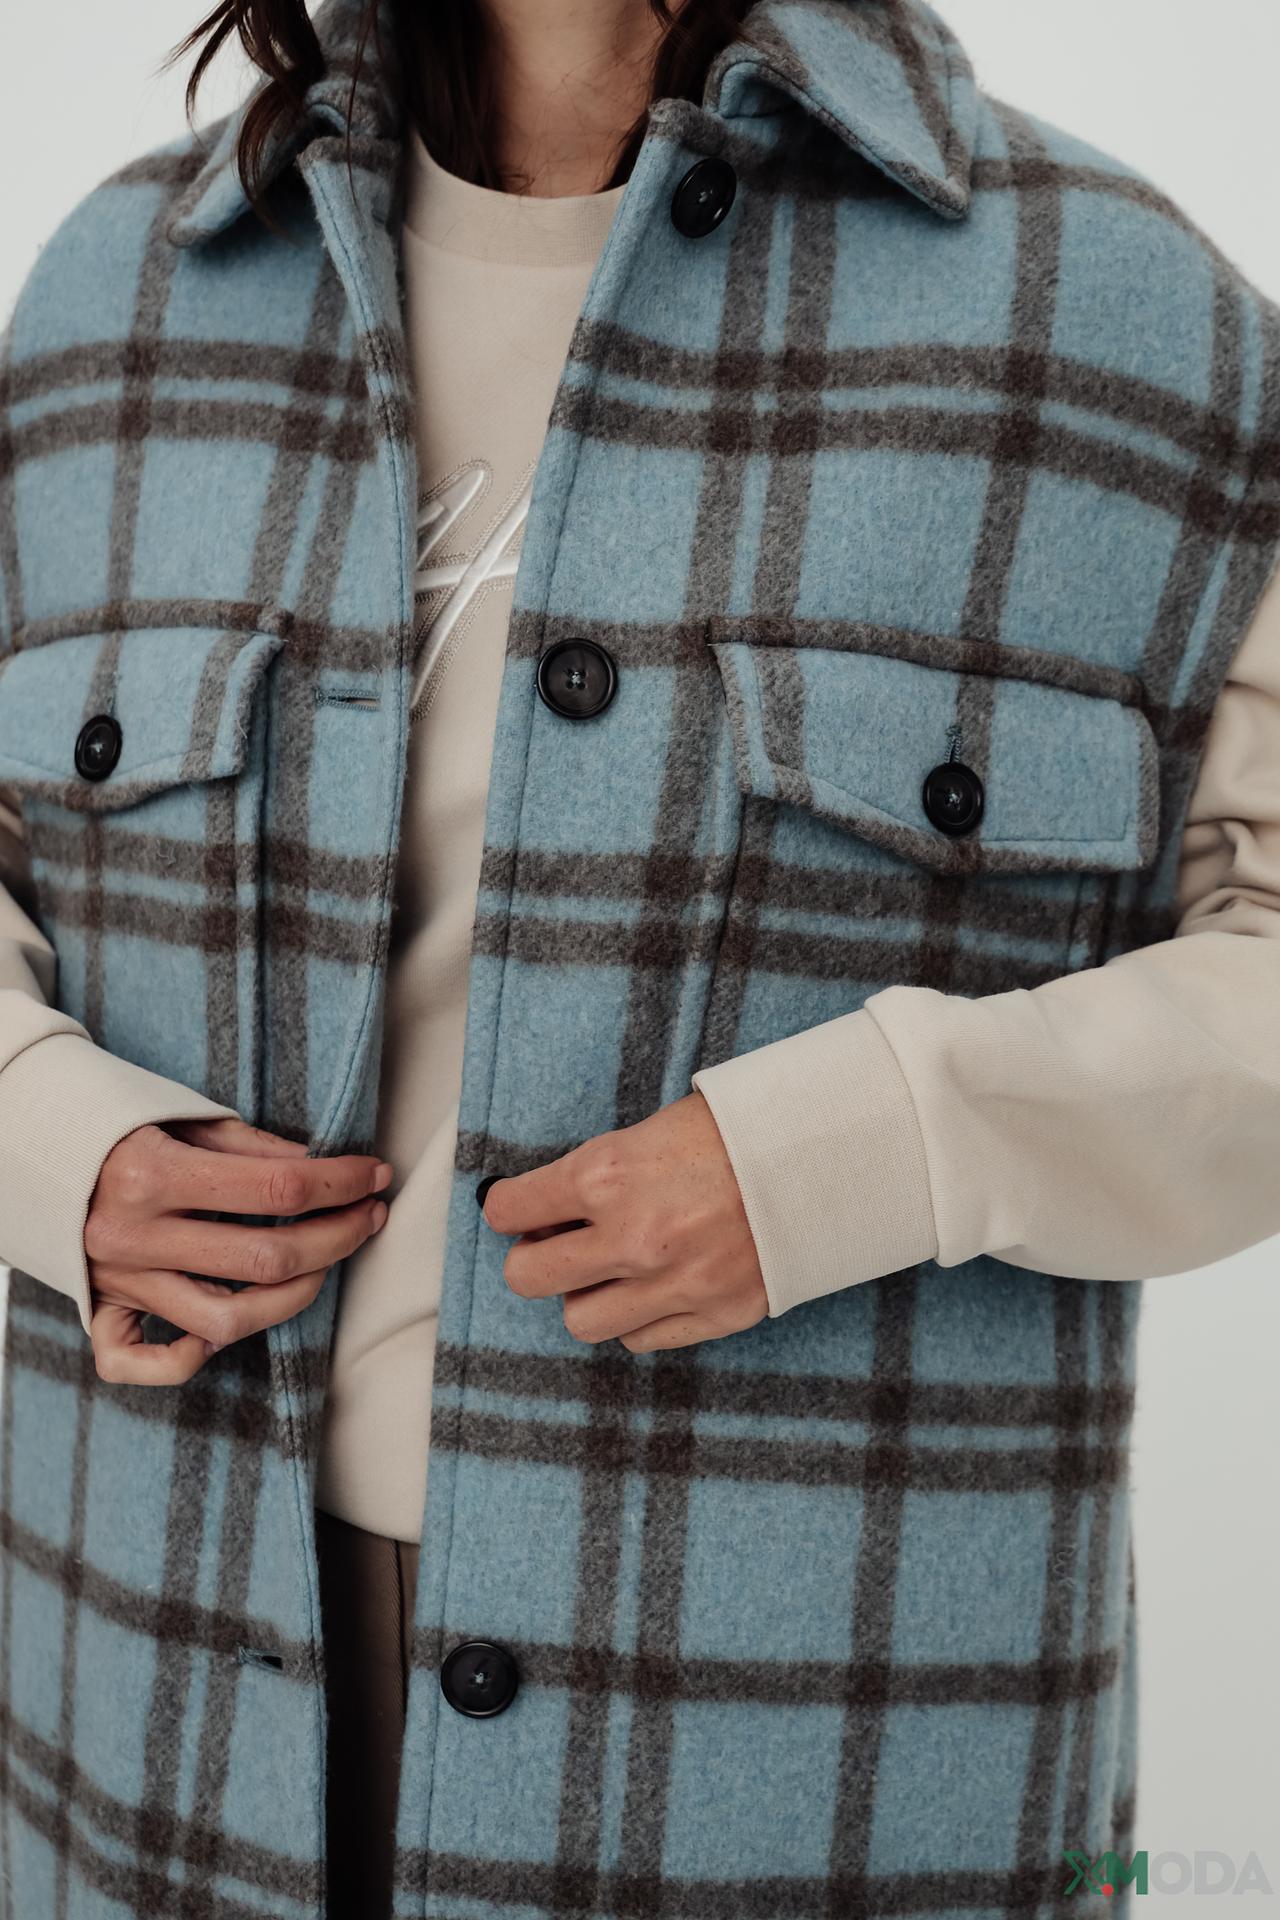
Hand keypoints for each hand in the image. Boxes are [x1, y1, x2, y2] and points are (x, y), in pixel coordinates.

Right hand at [86, 1116, 391, 1385]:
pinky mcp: (99, 1309)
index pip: (277, 1188)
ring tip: (323, 1266)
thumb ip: (250, 1146)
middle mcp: (134, 1235)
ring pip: (224, 1320)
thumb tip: (318, 1167)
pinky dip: (185, 1359)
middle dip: (338, 1238)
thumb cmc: (115, 1126)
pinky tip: (225, 1331)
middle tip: (370, 1217)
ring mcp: (117, 1280)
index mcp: (153, 1173)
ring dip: (291, 1298)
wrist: (27, 1146)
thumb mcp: (180, 1115)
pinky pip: (140, 1362)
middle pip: (266, 1258)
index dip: (340, 1183)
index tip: (374, 1175)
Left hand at [481, 1091, 766, 1352]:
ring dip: (584, 1295)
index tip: (514, 1210)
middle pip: (529, 1277)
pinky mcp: (713, 1313)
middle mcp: (631, 1236)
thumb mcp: (654, 1128)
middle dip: (531, 1258)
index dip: (506, 1209)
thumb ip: (601, 1171)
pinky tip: (652, 1286)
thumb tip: (553, 1204)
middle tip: (551, 1244)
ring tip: (607, 1270)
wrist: (825, 1155)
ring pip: (580, 1320)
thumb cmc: (741, 1128)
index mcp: (607, 1175)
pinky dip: (636, 1317)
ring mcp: (672, 1283)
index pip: (511, 1210)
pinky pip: (640, 1338)